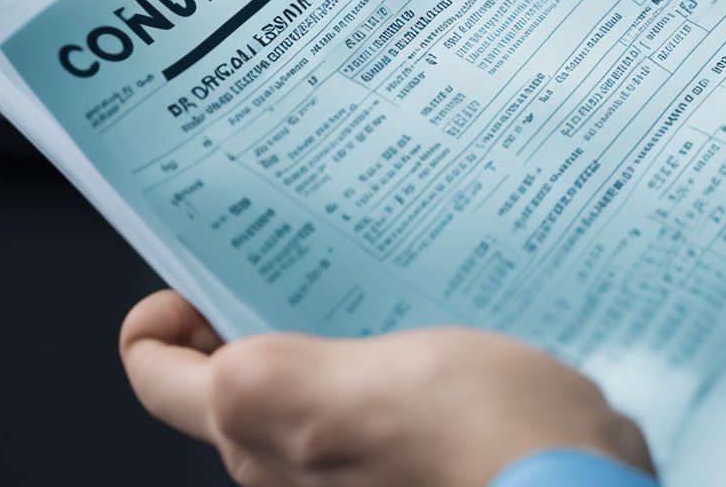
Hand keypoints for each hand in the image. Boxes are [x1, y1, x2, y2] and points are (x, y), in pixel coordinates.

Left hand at [120, 290, 652, 486]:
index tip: (202, 276)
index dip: (163, 318)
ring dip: (313, 340)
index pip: (156, 374)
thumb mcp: (352, 386)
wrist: (569, 483)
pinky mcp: (389, 464)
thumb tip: (217, 366)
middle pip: (223, 380)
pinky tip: (411, 331)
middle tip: (295, 261)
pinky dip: (362, 367)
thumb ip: (275, 379)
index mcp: (259, 426)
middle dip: (246, 319)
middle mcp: (283, 465)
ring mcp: (338, 471)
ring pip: (291, 392)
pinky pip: (350, 407)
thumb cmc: (481, 433)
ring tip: (362, 289)